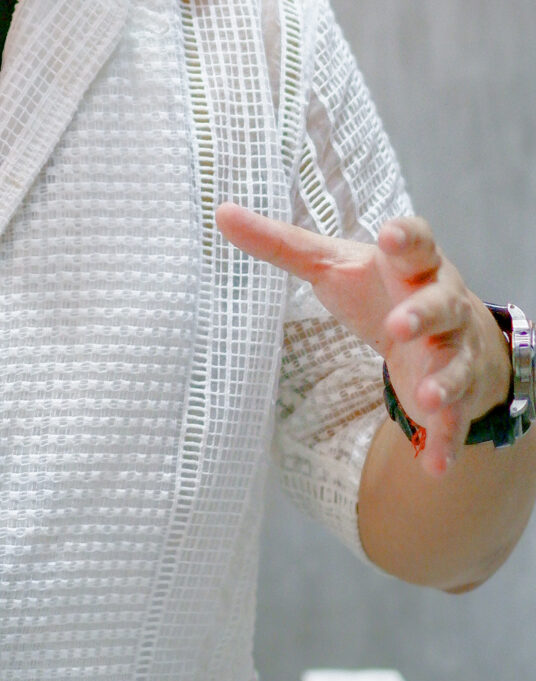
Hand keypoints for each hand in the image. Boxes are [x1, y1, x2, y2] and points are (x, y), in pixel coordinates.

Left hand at [216, 204, 511, 476]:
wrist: (450, 332)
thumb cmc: (380, 287)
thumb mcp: (334, 265)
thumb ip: (282, 243)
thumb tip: (222, 213)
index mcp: (411, 265)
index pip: (417, 241)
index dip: (405, 238)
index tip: (390, 236)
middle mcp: (442, 304)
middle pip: (439, 305)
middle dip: (422, 315)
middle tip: (400, 325)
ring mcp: (454, 349)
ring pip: (456, 363)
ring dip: (444, 381)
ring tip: (428, 399)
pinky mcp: (457, 393)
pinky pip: (455, 418)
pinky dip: (446, 441)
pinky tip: (435, 466)